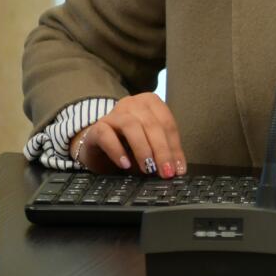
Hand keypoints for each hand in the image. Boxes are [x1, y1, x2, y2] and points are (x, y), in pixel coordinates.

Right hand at [69, 92, 185, 177]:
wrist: (97, 147)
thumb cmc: (128, 145)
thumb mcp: (150, 147)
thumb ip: (163, 153)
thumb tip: (177, 169)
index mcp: (151, 103)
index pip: (168, 124)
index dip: (175, 148)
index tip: (178, 169)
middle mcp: (133, 104)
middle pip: (152, 125)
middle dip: (162, 150)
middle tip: (166, 172)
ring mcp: (113, 114)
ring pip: (131, 126)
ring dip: (142, 149)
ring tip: (148, 169)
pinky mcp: (96, 127)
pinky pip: (106, 136)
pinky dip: (117, 151)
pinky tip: (125, 164)